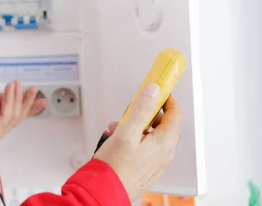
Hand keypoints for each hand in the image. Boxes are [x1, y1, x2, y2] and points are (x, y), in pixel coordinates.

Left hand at [0, 80, 47, 150]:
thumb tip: (8, 95)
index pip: (10, 111)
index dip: (24, 103)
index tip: (35, 93)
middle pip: (16, 116)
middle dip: (27, 103)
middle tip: (36, 90)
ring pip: (13, 116)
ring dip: (18, 98)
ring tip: (18, 84)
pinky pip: (5, 117)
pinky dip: (9, 103)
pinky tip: (11, 90)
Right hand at [94, 83, 182, 201]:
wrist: (105, 190)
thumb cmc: (115, 166)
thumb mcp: (126, 131)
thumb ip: (141, 109)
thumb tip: (153, 91)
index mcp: (164, 142)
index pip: (175, 113)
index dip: (167, 98)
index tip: (157, 89)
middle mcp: (165, 153)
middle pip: (164, 124)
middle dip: (148, 112)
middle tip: (132, 109)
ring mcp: (157, 162)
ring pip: (154, 135)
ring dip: (139, 125)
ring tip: (120, 126)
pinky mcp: (148, 168)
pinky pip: (148, 147)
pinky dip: (137, 138)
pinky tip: (119, 139)